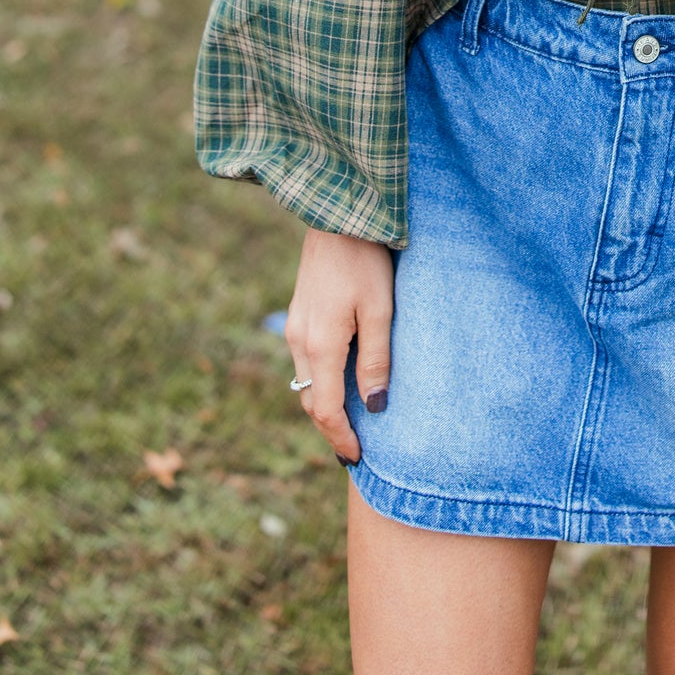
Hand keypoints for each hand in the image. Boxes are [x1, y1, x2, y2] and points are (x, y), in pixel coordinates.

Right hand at [284, 228, 393, 464]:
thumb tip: (374, 408)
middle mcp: (299, 341)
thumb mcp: (379, 311)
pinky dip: (320, 384)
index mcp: (320, 345)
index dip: (341, 438)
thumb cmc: (365, 260)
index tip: (358, 460)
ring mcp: (295, 328)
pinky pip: (306, 363)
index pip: (325, 410)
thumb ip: (375, 360)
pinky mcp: (299, 315)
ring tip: (350, 424)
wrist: (337, 214)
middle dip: (331, 429)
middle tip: (354, 451)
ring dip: (325, 407)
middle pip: (311, 402)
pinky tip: (340, 385)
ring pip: (306, 384)